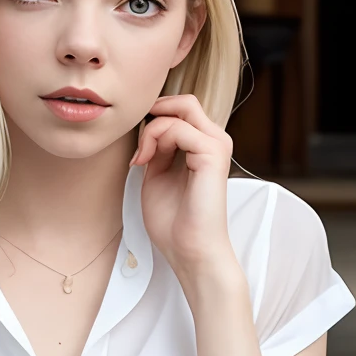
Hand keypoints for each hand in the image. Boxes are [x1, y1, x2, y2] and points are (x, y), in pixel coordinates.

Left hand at [131, 94, 242, 293]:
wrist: (190, 252)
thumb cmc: (175, 224)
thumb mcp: (157, 175)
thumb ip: (156, 148)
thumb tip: (148, 125)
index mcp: (204, 148)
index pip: (180, 111)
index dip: (153, 121)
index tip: (138, 153)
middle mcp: (215, 142)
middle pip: (183, 103)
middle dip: (153, 117)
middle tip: (140, 149)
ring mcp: (217, 146)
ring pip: (179, 110)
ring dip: (152, 130)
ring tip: (142, 159)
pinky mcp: (213, 153)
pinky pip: (178, 127)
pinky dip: (155, 138)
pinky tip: (145, 162)